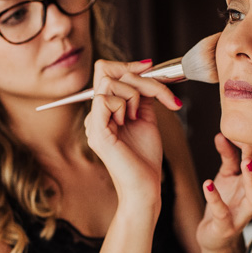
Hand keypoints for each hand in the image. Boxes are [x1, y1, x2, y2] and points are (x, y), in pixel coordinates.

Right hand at [84, 60, 182, 201]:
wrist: (145, 187)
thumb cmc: (145, 159)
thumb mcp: (145, 118)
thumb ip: (141, 96)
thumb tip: (143, 73)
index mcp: (106, 111)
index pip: (106, 74)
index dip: (126, 65)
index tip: (149, 66)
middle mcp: (96, 115)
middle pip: (106, 72)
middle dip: (137, 77)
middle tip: (158, 93)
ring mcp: (93, 123)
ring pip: (109, 83)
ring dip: (133, 94)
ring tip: (138, 117)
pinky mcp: (96, 131)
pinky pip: (105, 99)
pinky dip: (124, 105)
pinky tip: (130, 121)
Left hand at [196, 134, 251, 252]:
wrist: (214, 237)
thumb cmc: (224, 204)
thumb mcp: (226, 177)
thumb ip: (227, 156)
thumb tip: (223, 134)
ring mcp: (242, 214)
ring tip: (245, 162)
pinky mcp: (227, 227)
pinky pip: (223, 214)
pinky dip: (216, 199)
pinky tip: (207, 185)